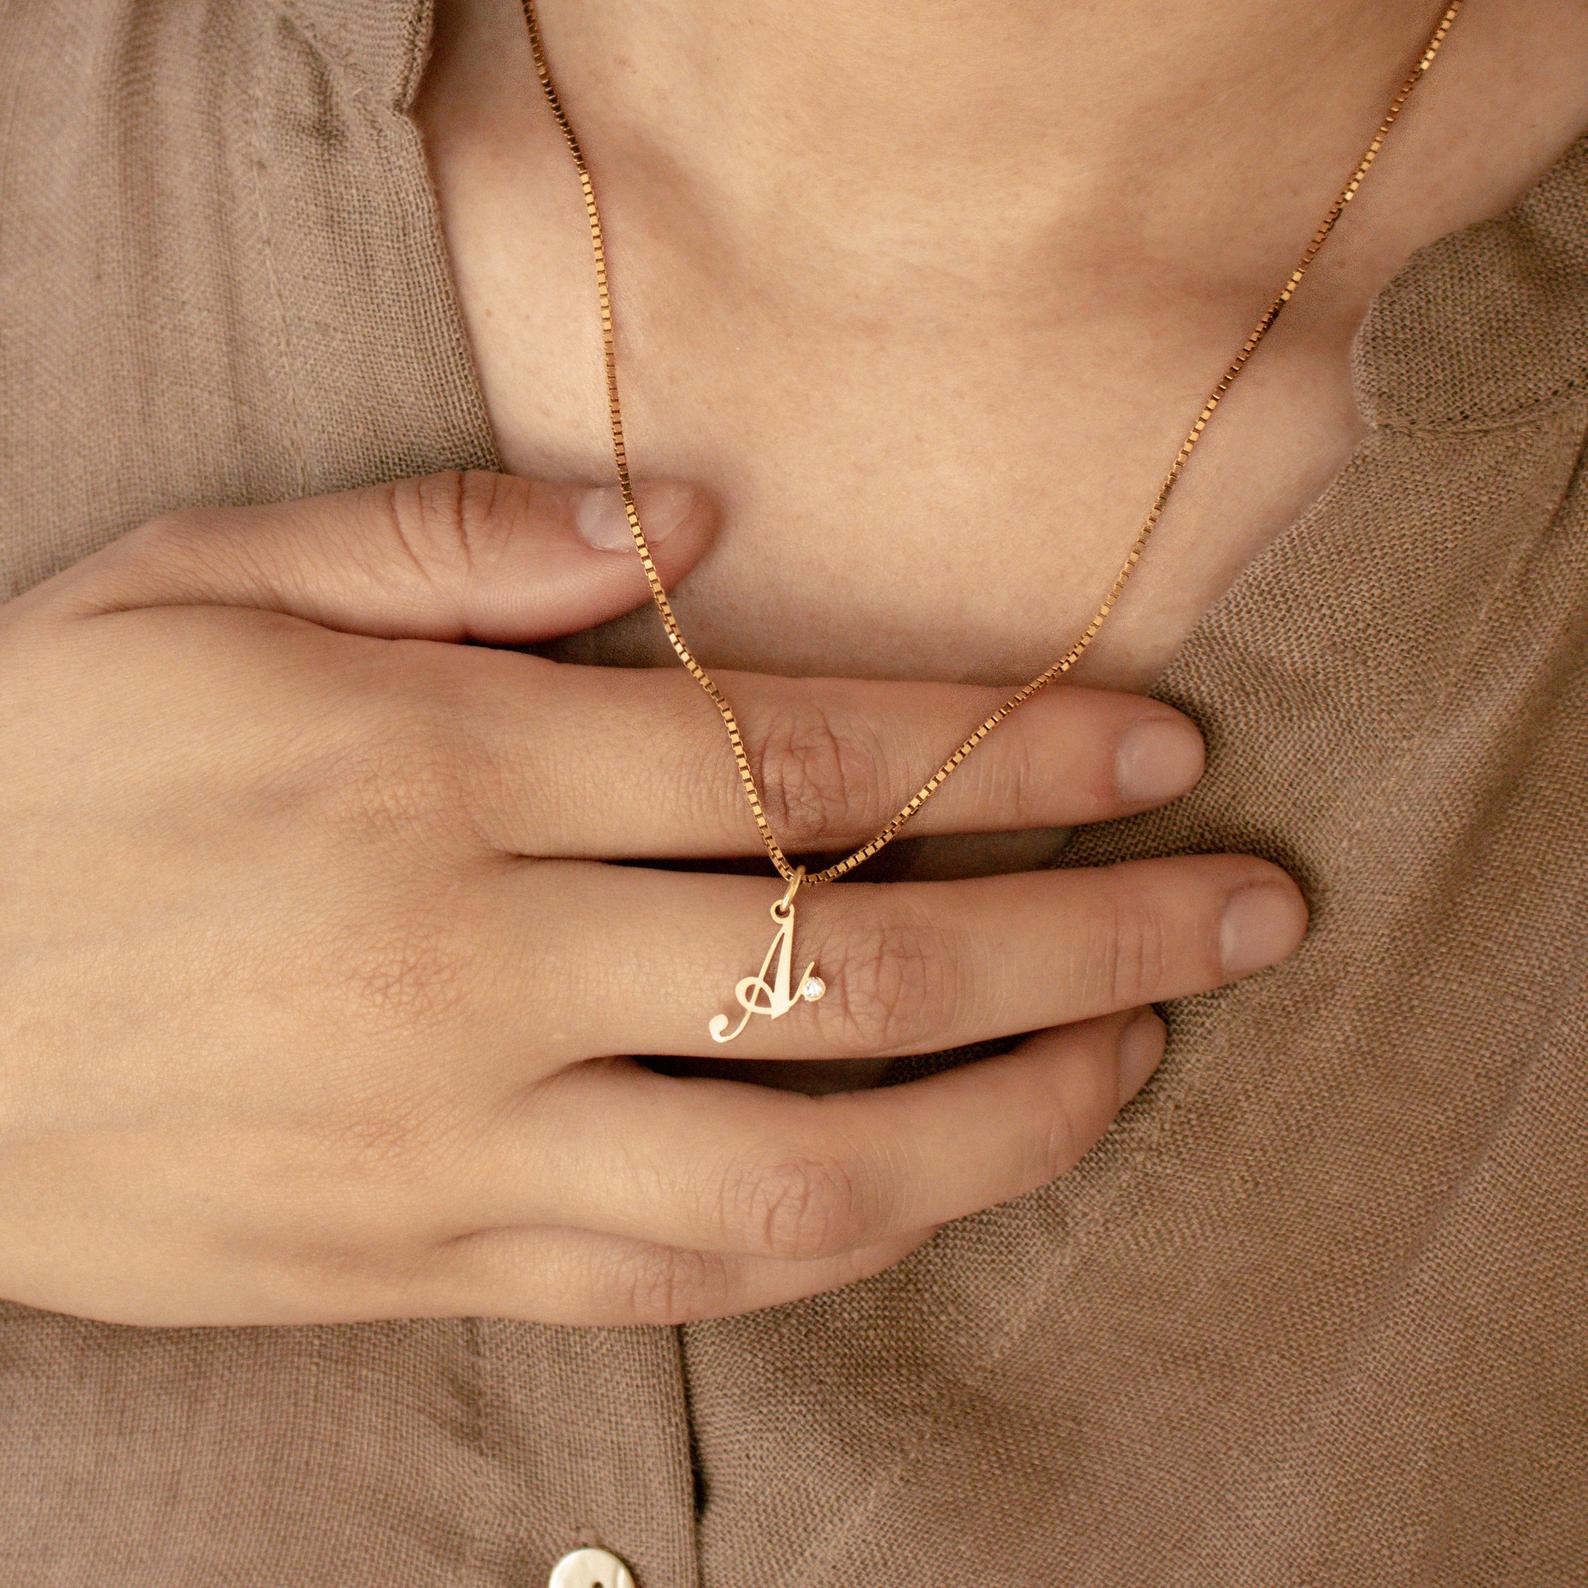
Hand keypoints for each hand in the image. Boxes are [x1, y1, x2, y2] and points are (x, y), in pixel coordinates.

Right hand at [0, 471, 1305, 1326]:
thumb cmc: (26, 774)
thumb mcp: (193, 588)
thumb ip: (448, 543)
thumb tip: (686, 523)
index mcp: (430, 766)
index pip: (793, 752)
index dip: (1002, 748)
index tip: (1154, 744)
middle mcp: (473, 963)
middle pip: (855, 955)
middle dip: (1087, 930)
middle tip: (1245, 910)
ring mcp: (457, 1141)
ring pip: (805, 1165)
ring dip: (1008, 1116)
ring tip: (1137, 1052)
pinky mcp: (425, 1262)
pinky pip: (683, 1275)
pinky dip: (847, 1232)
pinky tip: (944, 1175)